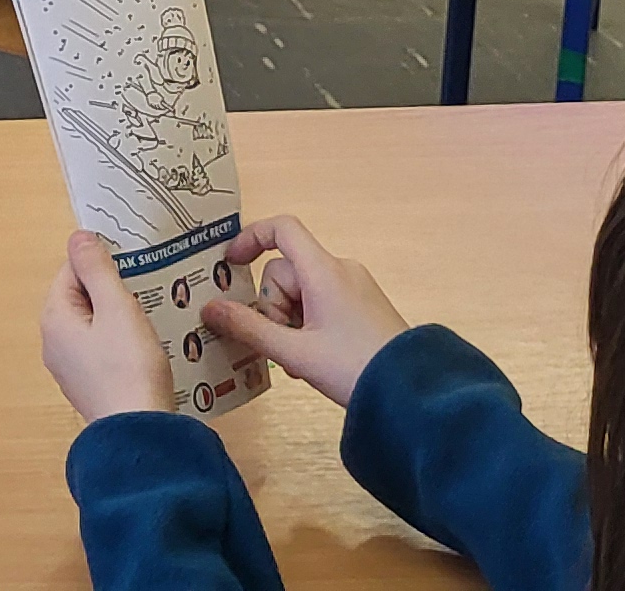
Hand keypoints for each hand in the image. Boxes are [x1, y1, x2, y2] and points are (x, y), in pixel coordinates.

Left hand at [40, 234, 173, 420]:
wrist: (140, 436)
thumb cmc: (129, 367)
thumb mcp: (117, 309)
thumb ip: (97, 270)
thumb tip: (78, 236)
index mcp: (54, 318)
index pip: (71, 271)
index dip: (102, 263)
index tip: (137, 264)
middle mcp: (54, 342)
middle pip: (83, 298)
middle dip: (114, 291)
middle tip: (150, 288)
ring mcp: (71, 368)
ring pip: (96, 326)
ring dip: (122, 317)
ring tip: (155, 314)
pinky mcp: (92, 387)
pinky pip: (105, 351)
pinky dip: (124, 343)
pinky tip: (149, 347)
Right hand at [204, 215, 408, 409]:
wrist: (415, 396)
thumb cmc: (354, 368)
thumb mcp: (295, 352)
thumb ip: (248, 328)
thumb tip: (209, 309)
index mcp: (323, 271)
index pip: (281, 229)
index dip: (250, 238)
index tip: (231, 265)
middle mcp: (341, 270)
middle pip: (286, 271)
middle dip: (273, 306)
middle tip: (282, 345)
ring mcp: (356, 288)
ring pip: (303, 291)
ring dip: (290, 320)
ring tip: (300, 360)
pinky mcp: (365, 307)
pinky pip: (323, 303)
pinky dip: (309, 324)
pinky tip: (315, 358)